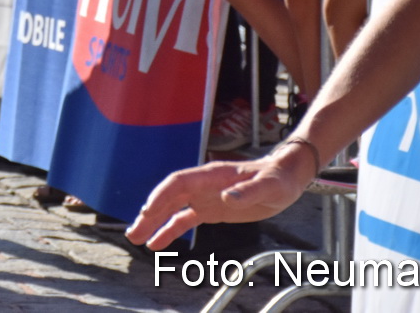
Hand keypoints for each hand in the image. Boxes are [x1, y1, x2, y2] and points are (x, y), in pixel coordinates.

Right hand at [126, 142, 316, 249]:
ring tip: (137, 238)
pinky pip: (184, 220)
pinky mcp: (210, 210)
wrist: (286, 178)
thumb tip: (227, 197)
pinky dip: (169, 230)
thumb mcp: (269, 186)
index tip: (147, 211)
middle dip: (149, 214)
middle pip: (168, 197)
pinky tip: (157, 242)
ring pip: (172, 209)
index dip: (161, 195)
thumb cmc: (278, 178)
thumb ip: (248, 191)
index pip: (178, 183)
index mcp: (211, 176)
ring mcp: (204, 197)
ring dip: (153, 222)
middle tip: (133, 232)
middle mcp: (202, 185)